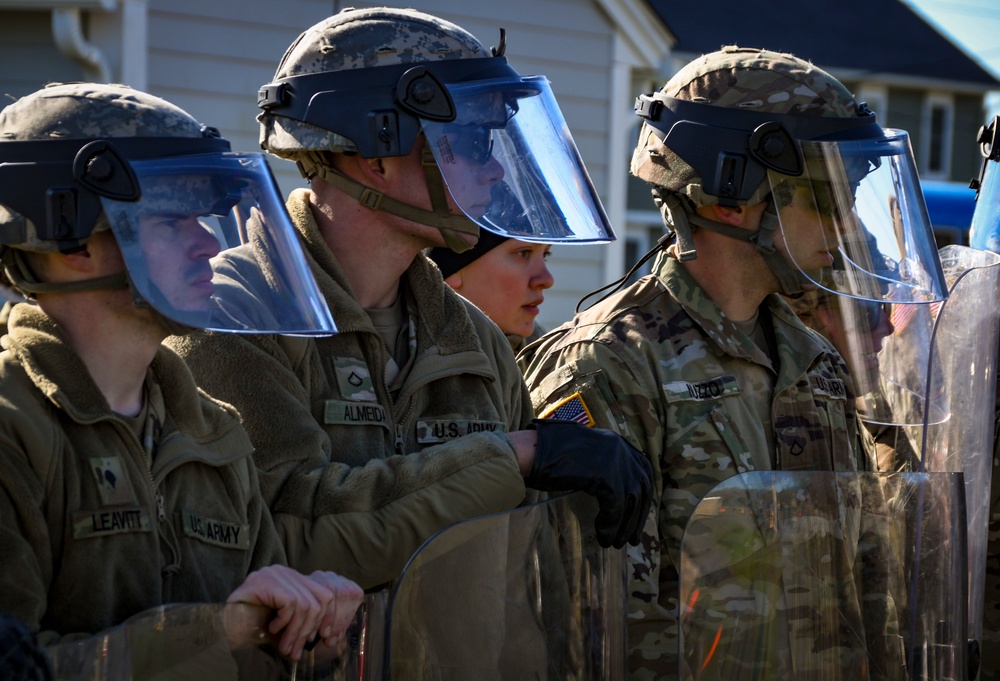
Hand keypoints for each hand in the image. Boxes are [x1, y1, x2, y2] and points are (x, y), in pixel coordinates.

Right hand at [227, 565, 362, 659]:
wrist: (221, 628)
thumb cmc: (251, 626)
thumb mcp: (284, 623)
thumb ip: (303, 620)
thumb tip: (328, 632)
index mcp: (291, 578)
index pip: (324, 593)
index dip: (328, 616)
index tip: (326, 636)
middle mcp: (283, 571)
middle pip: (317, 600)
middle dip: (309, 630)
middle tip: (297, 651)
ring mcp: (273, 574)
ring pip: (305, 604)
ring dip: (296, 632)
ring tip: (285, 647)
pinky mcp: (265, 581)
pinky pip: (290, 604)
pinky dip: (284, 622)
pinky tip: (272, 629)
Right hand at [525, 419, 652, 548]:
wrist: (533, 450)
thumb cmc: (550, 454)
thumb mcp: (585, 455)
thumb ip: (602, 465)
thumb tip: (613, 493)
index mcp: (618, 442)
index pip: (643, 472)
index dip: (644, 497)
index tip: (639, 516)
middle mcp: (621, 450)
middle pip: (642, 489)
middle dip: (638, 517)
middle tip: (632, 538)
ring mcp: (615, 462)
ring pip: (631, 501)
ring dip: (624, 526)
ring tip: (614, 542)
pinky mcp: (605, 477)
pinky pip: (615, 508)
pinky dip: (610, 525)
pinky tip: (603, 536)